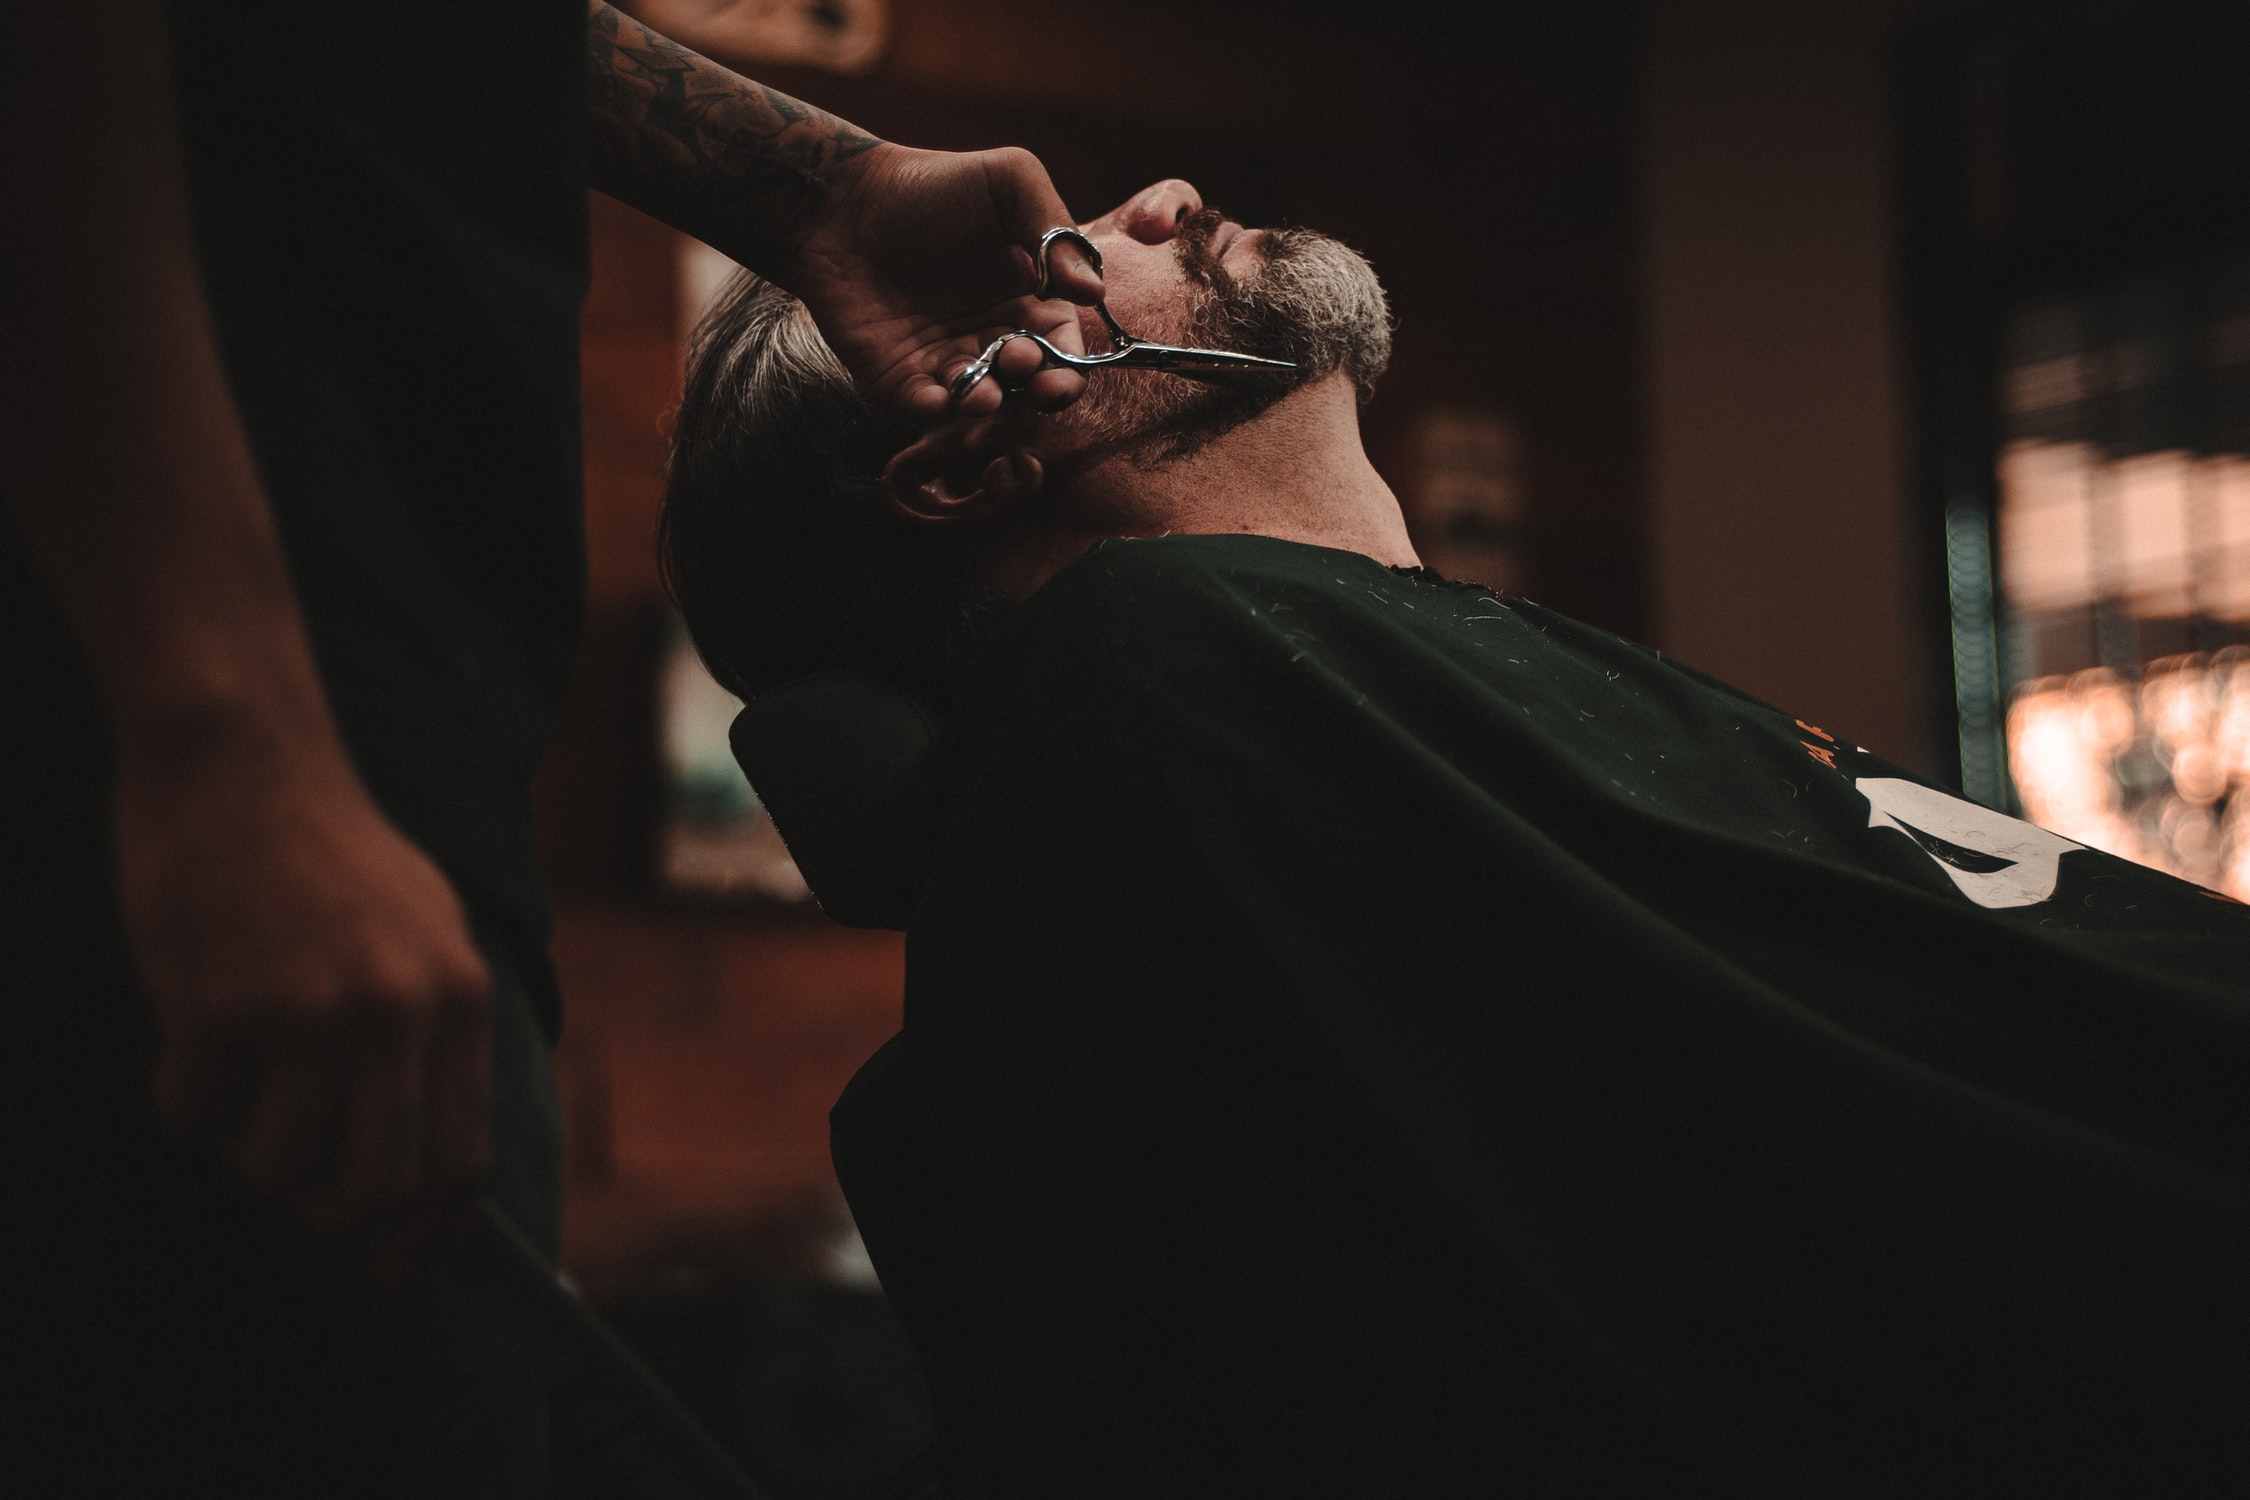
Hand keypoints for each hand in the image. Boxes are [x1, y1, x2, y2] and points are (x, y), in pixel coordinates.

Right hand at [115, 734, 492, 1246]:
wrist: (243, 762)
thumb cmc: (330, 850)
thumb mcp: (429, 929)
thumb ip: (437, 1033)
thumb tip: (431, 1162)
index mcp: (457, 997)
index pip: (459, 1158)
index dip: (428, 1233)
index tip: (399, 1269)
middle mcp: (397, 1013)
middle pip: (372, 1186)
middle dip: (329, 1215)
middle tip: (296, 1195)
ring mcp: (308, 1014)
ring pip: (274, 1165)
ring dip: (247, 1153)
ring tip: (243, 1088)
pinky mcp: (218, 1009)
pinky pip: (192, 1118)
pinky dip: (185, 1102)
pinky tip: (192, 1041)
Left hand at [786, 141, 1105, 422]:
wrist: (843, 200)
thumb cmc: (931, 184)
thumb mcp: (1009, 181)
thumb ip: (1056, 230)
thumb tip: (1092, 293)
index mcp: (1028, 301)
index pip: (1062, 348)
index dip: (1068, 366)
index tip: (1062, 370)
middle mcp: (992, 337)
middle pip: (1027, 383)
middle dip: (1032, 387)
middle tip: (1017, 364)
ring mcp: (945, 360)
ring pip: (979, 400)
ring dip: (986, 403)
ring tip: (981, 393)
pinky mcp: (898, 377)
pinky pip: (923, 406)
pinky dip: (934, 409)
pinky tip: (937, 398)